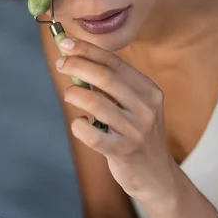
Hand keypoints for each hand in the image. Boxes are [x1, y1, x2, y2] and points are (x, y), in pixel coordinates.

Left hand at [55, 38, 180, 204]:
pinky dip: (78, 125)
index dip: (88, 50)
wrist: (156, 175)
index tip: (66, 43)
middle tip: (61, 64)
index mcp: (149, 91)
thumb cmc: (137, 134)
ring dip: (75, 94)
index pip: (115, 63)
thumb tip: (77, 61)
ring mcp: (135, 130)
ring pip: (95, 102)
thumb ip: (114, 87)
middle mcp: (146, 108)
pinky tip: (79, 123)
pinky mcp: (123, 151)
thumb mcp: (137, 106)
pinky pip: (91, 134)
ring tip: (70, 95)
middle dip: (78, 65)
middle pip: (105, 78)